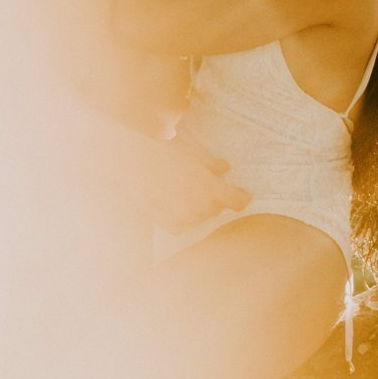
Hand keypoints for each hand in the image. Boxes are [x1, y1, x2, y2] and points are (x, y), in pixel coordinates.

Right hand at [127, 132, 250, 231]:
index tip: (242, 194)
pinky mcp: (168, 223)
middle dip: (215, 199)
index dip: (242, 197)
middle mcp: (201, 206)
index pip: (238, 202)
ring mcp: (184, 217)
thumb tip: (224, 168)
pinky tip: (174, 204)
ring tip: (186, 192)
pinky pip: (182, 225)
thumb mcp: (195, 154)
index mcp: (212, 189)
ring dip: (198, 208)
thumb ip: (212, 165)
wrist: (134, 161)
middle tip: (204, 186)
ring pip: (200, 217)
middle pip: (217, 208)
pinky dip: (181, 218)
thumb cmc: (166, 153)